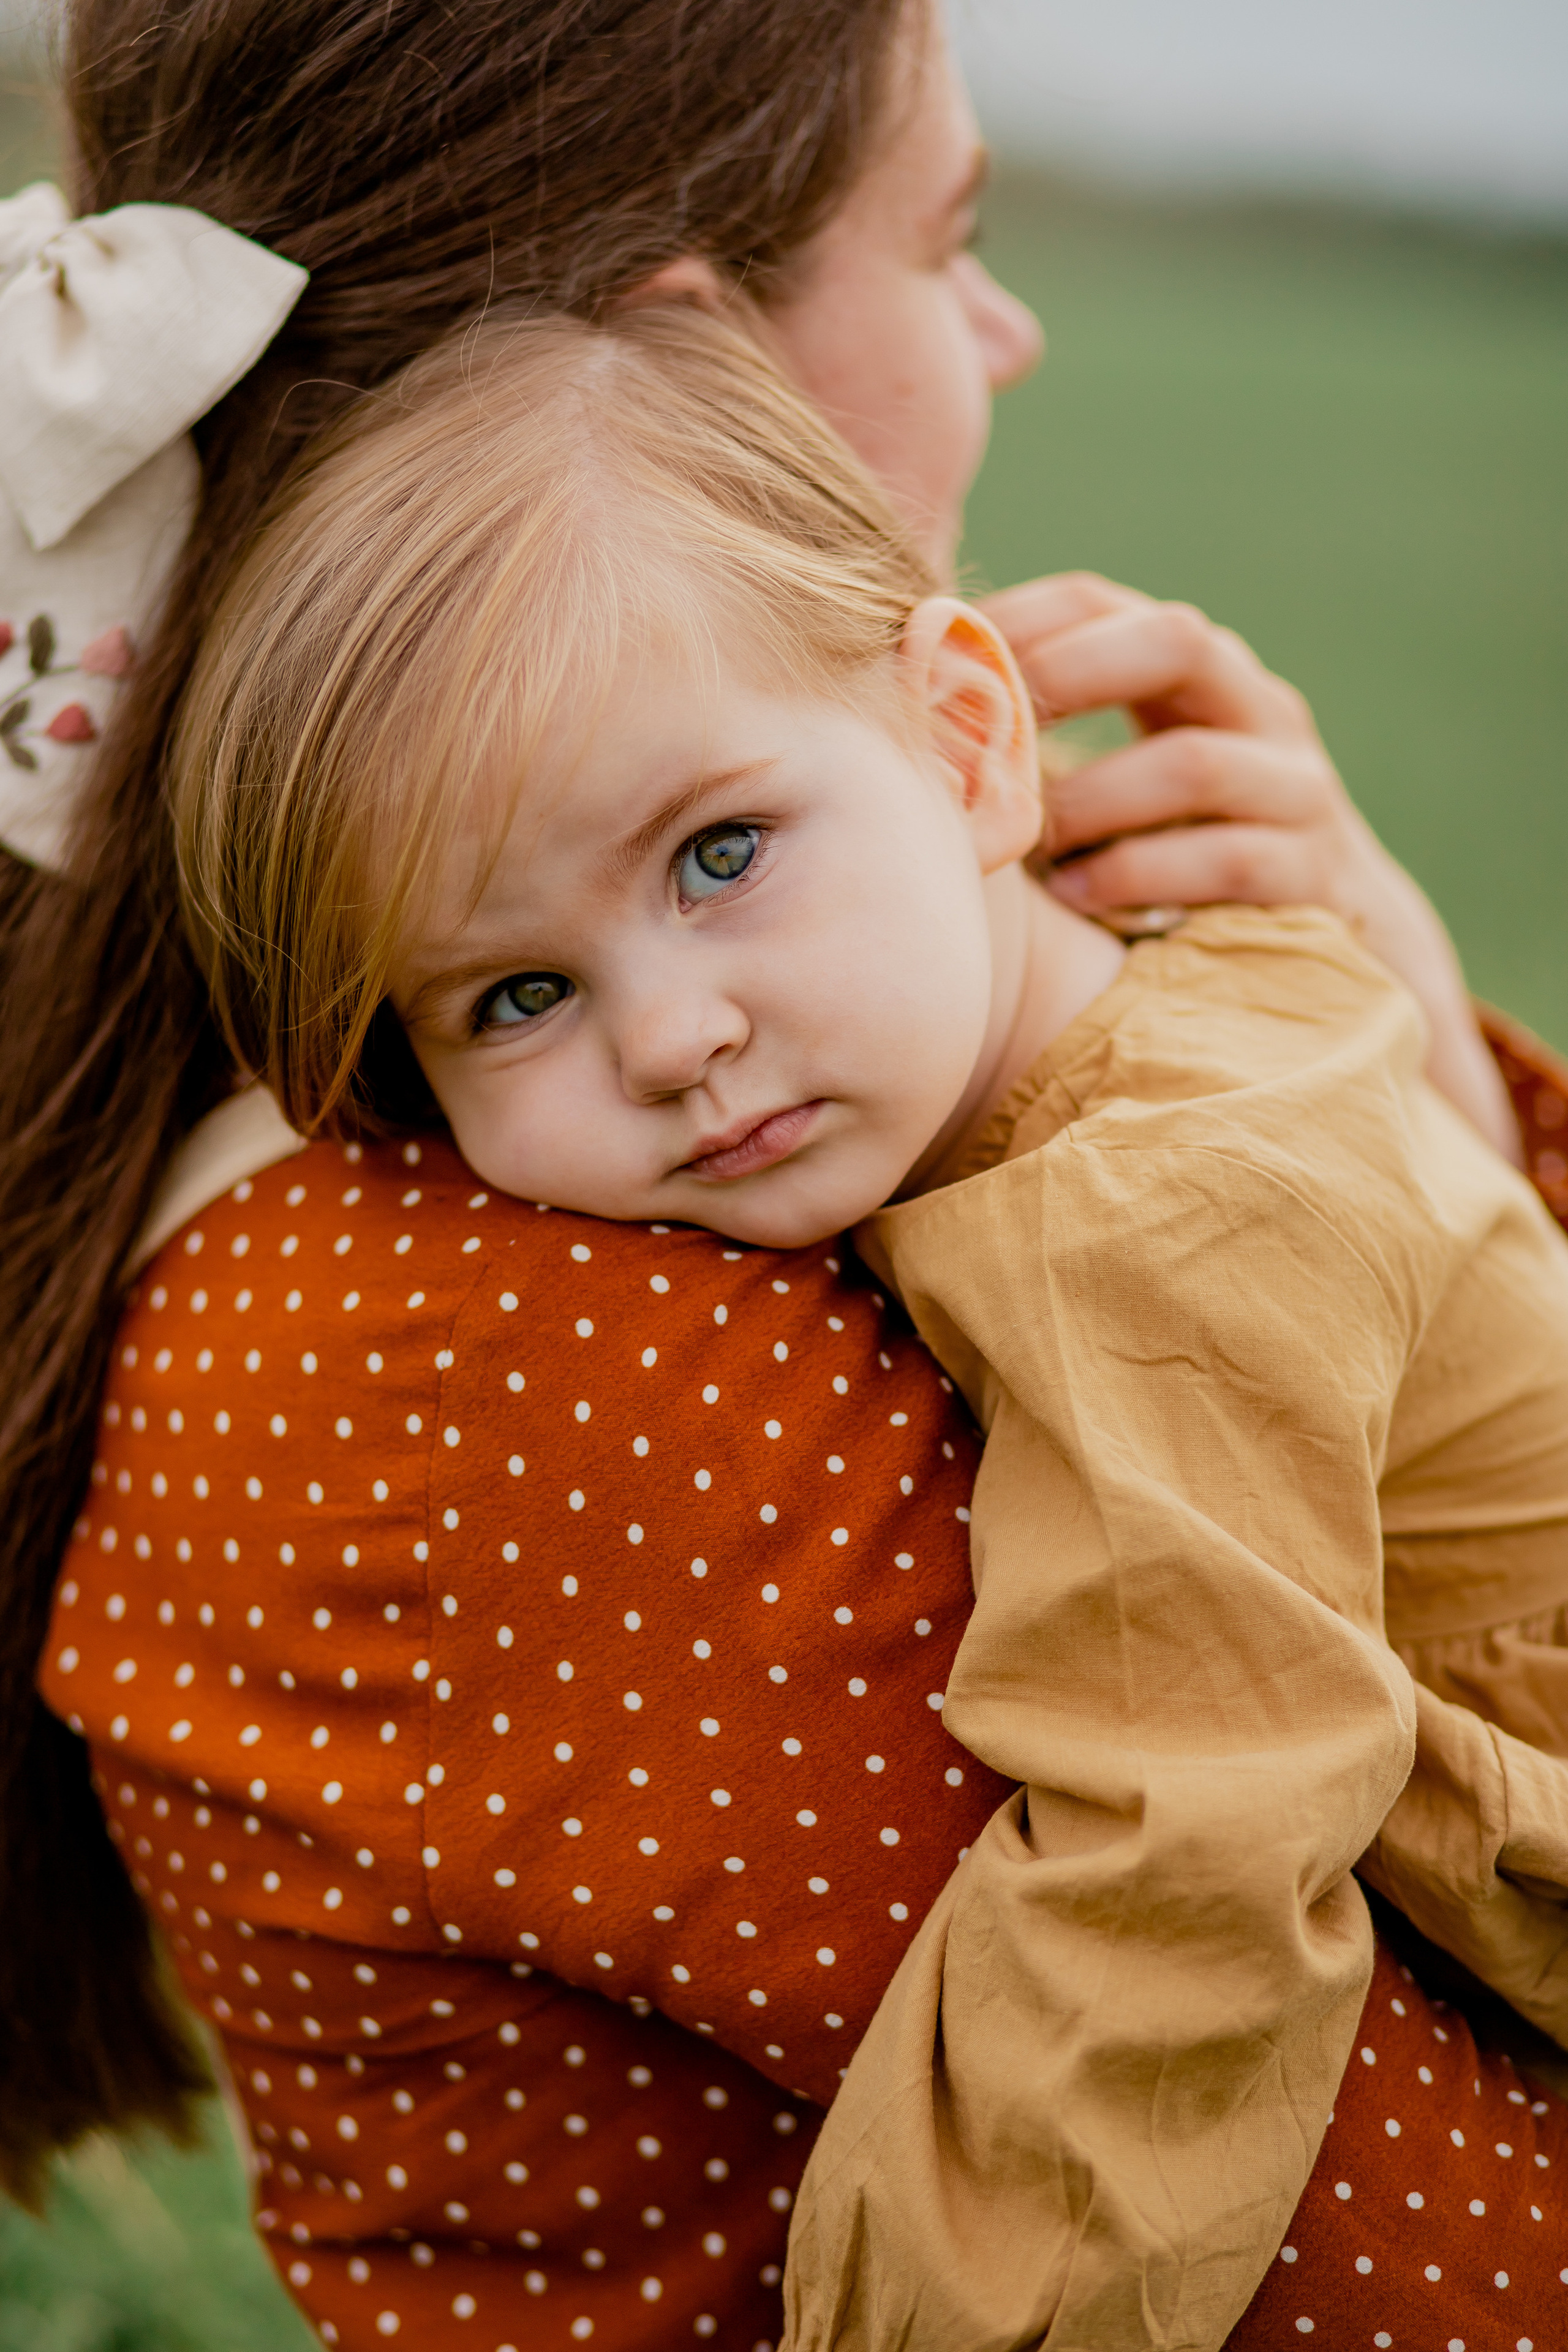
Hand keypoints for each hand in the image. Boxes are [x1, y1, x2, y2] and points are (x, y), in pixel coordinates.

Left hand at [978, 572, 1521, 1164]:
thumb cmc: (1187, 853)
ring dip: (1093, 800)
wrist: (1341, 940)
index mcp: (1195, 672)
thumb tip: (902, 706)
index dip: (1019, 615)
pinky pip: (1226, 861)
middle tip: (994, 728)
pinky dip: (1140, 876)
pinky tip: (1080, 897)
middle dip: (1070, 675)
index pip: (1103, 602)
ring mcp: (1296, 787)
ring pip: (1193, 764)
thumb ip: (1048, 736)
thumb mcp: (1125, 778)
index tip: (940, 649)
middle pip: (1177, 640)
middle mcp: (1257, 707)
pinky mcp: (1314, 871)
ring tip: (1027, 839)